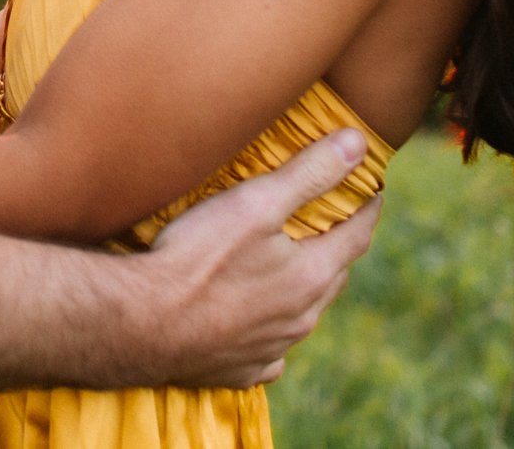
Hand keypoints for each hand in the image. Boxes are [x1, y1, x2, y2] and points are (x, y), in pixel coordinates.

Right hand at [141, 128, 381, 388]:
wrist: (141, 324)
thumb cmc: (197, 257)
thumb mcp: (256, 202)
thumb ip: (310, 172)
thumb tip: (358, 143)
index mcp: (311, 276)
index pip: (357, 235)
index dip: (367, 207)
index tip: (371, 188)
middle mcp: (300, 318)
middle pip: (334, 276)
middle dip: (337, 247)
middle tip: (332, 222)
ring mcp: (271, 348)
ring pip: (303, 315)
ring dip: (305, 290)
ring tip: (294, 268)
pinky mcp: (239, 370)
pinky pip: (269, 355)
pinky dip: (270, 336)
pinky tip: (258, 327)